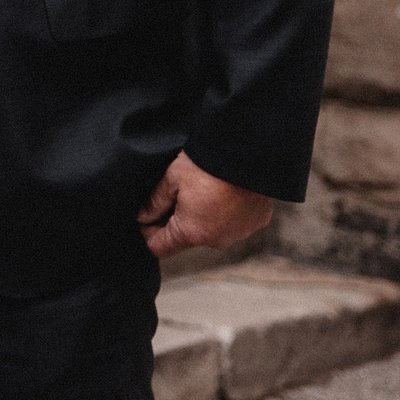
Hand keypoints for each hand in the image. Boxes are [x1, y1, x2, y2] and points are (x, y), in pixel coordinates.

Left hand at [138, 151, 272, 259]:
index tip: (148, 214)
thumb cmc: (207, 164)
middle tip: (177, 192)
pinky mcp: (256, 222)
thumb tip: (142, 217)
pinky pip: (234, 221)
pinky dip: (227, 210)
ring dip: (204, 215)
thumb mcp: (172, 178)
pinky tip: (225, 189)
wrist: (251, 152)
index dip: (148, 231)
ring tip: (204, 187)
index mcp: (192, 233)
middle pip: (187, 237)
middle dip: (178, 219)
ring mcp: (239, 233)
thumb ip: (154, 202)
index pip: (160, 247)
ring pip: (212, 229)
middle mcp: (217, 240)